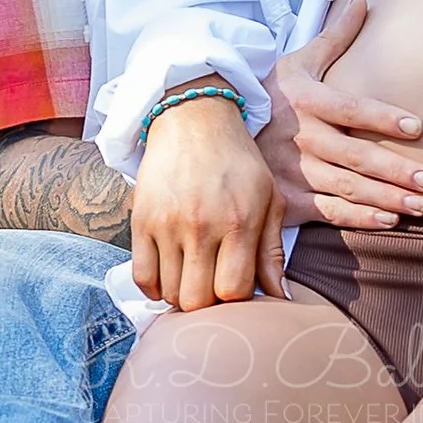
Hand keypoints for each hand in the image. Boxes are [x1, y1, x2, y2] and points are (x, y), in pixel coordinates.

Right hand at [129, 93, 288, 309]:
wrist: (194, 119)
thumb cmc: (238, 162)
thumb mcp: (269, 198)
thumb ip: (272, 251)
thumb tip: (282, 298)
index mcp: (240, 221)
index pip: (235, 291)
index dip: (238, 300)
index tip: (238, 288)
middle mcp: (202, 225)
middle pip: (198, 300)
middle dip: (209, 304)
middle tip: (214, 286)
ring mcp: (167, 225)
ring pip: (170, 293)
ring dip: (183, 294)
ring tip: (194, 277)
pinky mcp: (141, 221)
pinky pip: (142, 277)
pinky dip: (155, 288)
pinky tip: (169, 277)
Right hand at [259, 0, 422, 228]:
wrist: (217, 127)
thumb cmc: (270, 93)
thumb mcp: (298, 61)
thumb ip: (336, 36)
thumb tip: (363, 0)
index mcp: (306, 100)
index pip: (350, 108)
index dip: (383, 118)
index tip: (416, 127)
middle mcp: (301, 137)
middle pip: (355, 156)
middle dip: (396, 170)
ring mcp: (293, 171)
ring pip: (345, 187)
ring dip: (385, 198)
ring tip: (420, 205)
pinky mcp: (286, 199)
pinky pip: (326, 212)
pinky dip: (357, 218)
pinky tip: (388, 220)